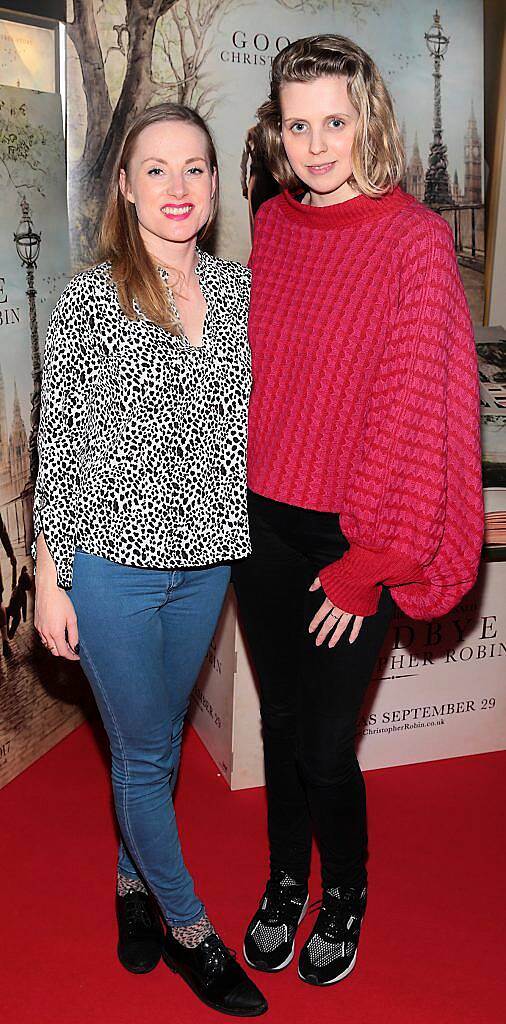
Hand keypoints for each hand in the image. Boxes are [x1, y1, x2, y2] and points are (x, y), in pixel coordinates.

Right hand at [34, 533, 78, 659]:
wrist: (47, 590)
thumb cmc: (61, 601)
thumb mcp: (72, 618)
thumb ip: (73, 635)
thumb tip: (75, 646)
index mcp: (55, 632)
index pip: (63, 652)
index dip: (71, 656)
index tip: (77, 656)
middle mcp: (45, 633)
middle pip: (54, 651)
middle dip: (64, 653)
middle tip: (73, 650)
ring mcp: (39, 629)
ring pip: (48, 645)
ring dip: (56, 647)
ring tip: (66, 642)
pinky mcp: (36, 625)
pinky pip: (43, 638)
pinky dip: (50, 640)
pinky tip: (56, 635)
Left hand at [308, 577, 363, 647]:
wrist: (362, 572)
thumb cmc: (344, 571)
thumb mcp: (326, 575)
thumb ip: (317, 583)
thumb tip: (311, 589)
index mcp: (330, 600)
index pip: (320, 615)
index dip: (314, 623)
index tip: (311, 630)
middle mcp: (339, 608)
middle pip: (329, 624)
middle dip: (323, 634)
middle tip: (318, 642)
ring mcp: (350, 611)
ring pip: (341, 627)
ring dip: (335, 637)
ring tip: (330, 645)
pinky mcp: (361, 611)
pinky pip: (357, 625)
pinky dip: (354, 633)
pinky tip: (350, 640)